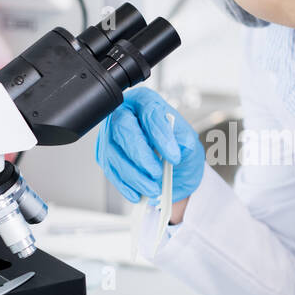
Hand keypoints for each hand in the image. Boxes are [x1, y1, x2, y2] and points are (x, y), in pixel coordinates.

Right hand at [95, 87, 204, 204]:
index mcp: (146, 102)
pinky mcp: (106, 155)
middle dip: (141, 155)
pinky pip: (110, 170)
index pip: (149, 111)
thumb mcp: (188, 142)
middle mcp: (125, 114)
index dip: (160, 135)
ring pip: (113, 152)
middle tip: (157, 174)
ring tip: (153, 188)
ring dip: (134, 175)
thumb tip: (176, 148)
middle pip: (123, 128)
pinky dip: (124, 185)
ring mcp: (111, 134)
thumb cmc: (179, 148)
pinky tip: (138, 193)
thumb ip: (183, 142)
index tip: (173, 156)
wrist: (174, 169)